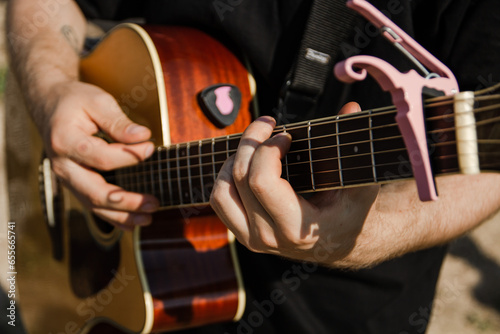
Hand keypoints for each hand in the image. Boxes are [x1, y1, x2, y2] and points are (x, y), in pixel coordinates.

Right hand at [39, 80, 158, 230]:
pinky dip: (112, 216)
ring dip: (122, 215)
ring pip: (93, 205)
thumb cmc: (76, 101)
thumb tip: (143, 137)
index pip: (101, 157)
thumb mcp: (97, 101)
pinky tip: (132, 222)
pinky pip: (93, 205)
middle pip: (94, 191)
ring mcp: (67, 178)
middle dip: (126, 201)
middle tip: (153, 203)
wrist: (50, 104)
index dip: (129, 155)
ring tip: (148, 219)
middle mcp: (63, 165)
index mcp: (65, 141)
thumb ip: (119, 122)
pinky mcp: (75, 183)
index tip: (151, 147)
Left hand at [210, 102, 379, 265]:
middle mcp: (268, 237)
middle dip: (251, 142)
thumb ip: (357, 150)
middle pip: (240, 179)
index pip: (261, 182)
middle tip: (268, 124)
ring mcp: (252, 239)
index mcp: (296, 228)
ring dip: (234, 159)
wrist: (340, 244)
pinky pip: (220, 201)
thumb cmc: (351, 213)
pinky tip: (247, 162)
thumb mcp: (361, 185)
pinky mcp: (243, 235)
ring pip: (221, 191)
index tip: (286, 135)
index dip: (268, 149)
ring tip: (256, 146)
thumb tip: (351, 107)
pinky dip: (227, 176)